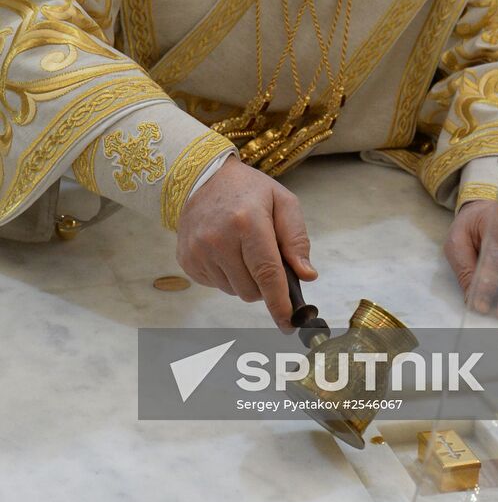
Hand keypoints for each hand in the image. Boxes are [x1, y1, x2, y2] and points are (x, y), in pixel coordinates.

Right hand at [176, 155, 316, 330]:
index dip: (279, 302)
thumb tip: (307, 276)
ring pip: (234, 291)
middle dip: (265, 284)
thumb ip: (297, 239)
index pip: (267, 273)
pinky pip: (216, 285)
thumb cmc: (249, 190)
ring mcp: (198, 251)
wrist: (203, 178)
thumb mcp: (283, 202)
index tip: (289, 323)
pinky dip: (227, 275)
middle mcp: (218, 239)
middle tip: (266, 259)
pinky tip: (226, 250)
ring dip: (246, 280)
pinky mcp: (187, 260)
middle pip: (251, 290)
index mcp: (247, 222)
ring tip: (243, 249)